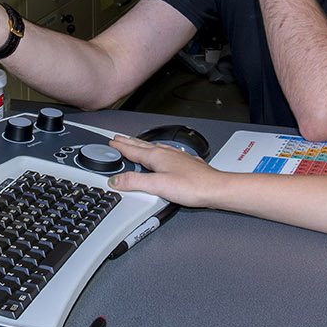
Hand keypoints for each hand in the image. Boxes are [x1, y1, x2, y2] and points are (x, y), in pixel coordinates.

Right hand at [106, 132, 229, 207]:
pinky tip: (160, 154)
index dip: (120, 146)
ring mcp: (176, 157)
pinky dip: (156, 151)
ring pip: (153, 148)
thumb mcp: (157, 186)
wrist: (215, 188)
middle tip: (118, 138)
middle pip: (142, 146)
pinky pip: (165, 152)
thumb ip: (135, 182)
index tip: (111, 142)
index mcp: (157, 157)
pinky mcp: (185, 162)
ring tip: (134, 143)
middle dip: (128, 142)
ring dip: (141, 145)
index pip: (132, 150)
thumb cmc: (192, 186)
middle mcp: (166, 153)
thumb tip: (116, 180)